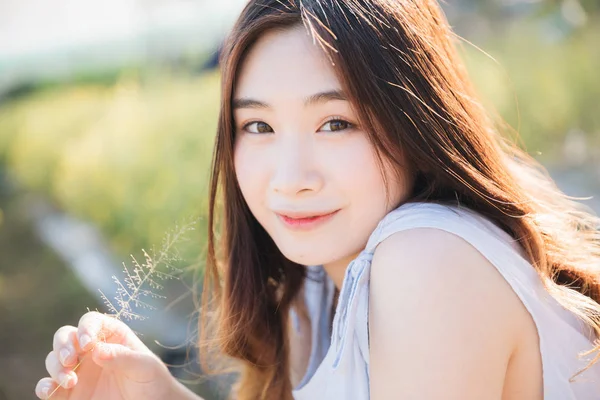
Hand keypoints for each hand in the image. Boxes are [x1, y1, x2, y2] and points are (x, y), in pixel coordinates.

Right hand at [35, 311, 177, 399]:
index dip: (86, 328)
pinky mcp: (70, 392)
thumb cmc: (152, 381)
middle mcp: (91, 350)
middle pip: (65, 336)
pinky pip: (48, 386)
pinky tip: (49, 390)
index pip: (91, 322)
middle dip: (63, 345)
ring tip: (70, 381)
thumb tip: (97, 351)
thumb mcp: (146, 367)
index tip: (87, 344)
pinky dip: (44, 387)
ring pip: (54, 360)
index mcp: (111, 336)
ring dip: (56, 367)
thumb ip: (124, 357)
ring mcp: (78, 371)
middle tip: (70, 359)